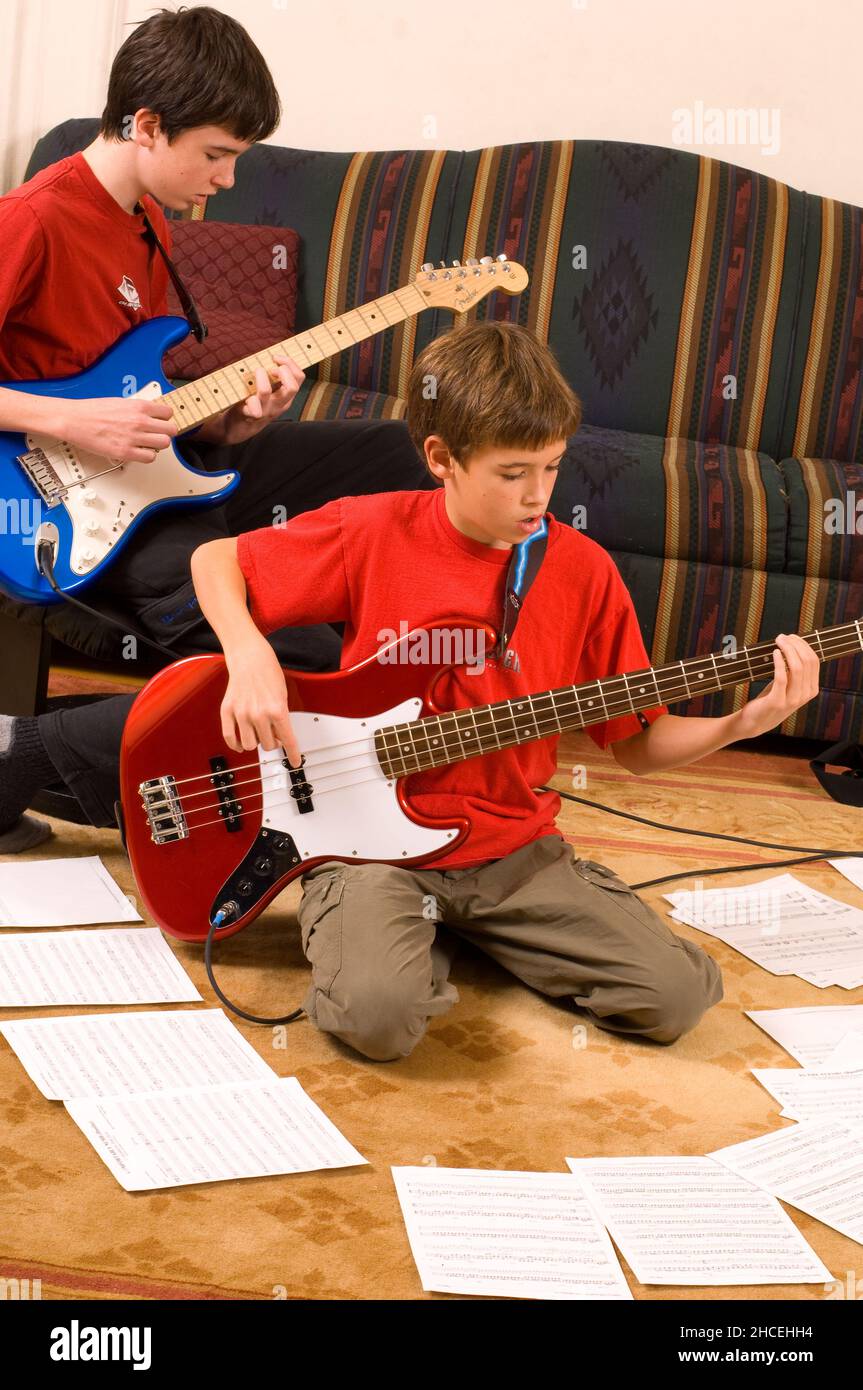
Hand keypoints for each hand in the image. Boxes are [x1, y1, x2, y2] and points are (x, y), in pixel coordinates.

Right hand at [62, 396, 177, 463]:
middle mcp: (139, 421)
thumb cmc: (92, 411)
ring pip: (164, 444)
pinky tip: (139, 451)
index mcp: (138, 406)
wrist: (74, 420)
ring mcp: (134, 437)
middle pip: (170, 430)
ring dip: (158, 445)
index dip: (165, 418)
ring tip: (148, 443)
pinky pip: (150, 457)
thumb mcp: (120, 401)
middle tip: (157, 434)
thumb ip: (137, 409)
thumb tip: (150, 414)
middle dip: (165, 432)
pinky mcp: (125, 452)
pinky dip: (147, 455)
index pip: (168, 413)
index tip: (161, 421)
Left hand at [218, 355, 304, 446]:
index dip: (290, 363)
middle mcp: (279, 404)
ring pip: (265, 391)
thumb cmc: (254, 403)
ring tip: (255, 374)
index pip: (299, 377)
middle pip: (292, 387)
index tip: (276, 358)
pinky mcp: (250, 414)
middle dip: (282, 370)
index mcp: (286, 396)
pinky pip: (248, 405)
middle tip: (270, 368)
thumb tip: (274, 356)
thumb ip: (275, 378)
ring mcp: (265, 410)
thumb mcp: (270, 392)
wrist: (240, 428)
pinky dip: (245, 396)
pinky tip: (243, 393)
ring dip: (259, 376)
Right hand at [220, 635, 301, 764]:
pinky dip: (235, 744)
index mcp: (277, 710)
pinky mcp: (227, 711)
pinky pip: (230, 737)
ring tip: (258, 734)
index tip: (296, 762)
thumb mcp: (284, 696)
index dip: (293, 754)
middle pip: (268, 745)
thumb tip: (279, 738)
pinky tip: (240, 744)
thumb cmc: (268, 672)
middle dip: (273, 742)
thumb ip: (281, 718)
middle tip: (274, 735)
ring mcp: (241, 713)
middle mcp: (258, 714)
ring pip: (249, 745)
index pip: (288, 740)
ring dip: (255, 742)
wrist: (249, 657)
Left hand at [732, 633, 819, 738]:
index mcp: (811, 689)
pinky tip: (774, 653)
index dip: (804, 645)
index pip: (814, 661)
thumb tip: (794, 645)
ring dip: (787, 650)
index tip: (792, 637)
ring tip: (778, 641)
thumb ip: (795, 671)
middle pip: (807, 662)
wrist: (754, 722)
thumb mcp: (788, 685)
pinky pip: (782, 677)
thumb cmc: (771, 700)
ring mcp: (792, 700)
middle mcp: (805, 695)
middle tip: (782, 637)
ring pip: (797, 668)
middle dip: (795, 645)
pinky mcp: (777, 701)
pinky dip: (779, 662)